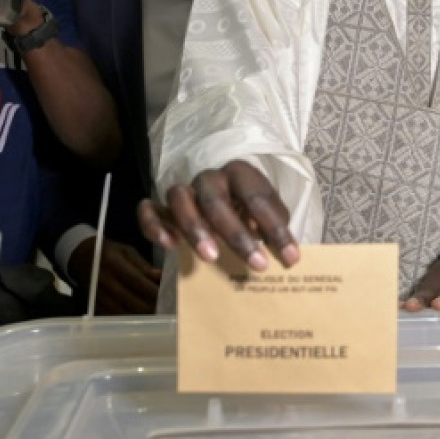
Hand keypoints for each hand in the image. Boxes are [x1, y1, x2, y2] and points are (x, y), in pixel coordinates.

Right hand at [68, 237, 161, 313]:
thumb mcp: (127, 252)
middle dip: (149, 308)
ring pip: (121, 312)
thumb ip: (144, 266)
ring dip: (140, 318)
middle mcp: (103, 280)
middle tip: (167, 313)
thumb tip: (161, 277)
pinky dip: (128, 322)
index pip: (136, 280)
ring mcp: (96, 295)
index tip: (168, 298)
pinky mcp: (94, 306)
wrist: (82, 258)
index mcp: (113, 263)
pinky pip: (112, 318)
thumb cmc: (110, 253)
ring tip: (158, 320)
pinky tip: (141, 323)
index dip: (152, 291)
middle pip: (129, 300)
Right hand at [137, 161, 298, 271]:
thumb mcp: (269, 216)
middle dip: (236, 234)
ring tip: (211, 257)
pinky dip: (154, 225)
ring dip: (194, 228)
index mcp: (241, 174)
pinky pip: (149, 210)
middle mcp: (210, 178)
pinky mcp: (161, 206)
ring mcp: (184, 191)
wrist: (226, 201)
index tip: (291, 258)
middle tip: (257, 264)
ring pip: (179, 199)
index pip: (258, 198)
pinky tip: (169, 246)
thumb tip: (287, 256)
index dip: (276, 229)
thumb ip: (275, 230)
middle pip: (216, 199)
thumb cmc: (251, 212)